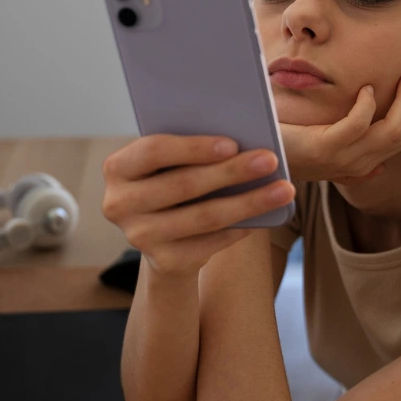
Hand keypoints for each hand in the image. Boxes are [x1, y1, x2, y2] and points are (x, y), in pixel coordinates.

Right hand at [102, 135, 295, 278]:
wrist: (161, 234)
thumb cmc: (173, 182)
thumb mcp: (171, 162)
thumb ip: (190, 149)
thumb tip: (243, 139)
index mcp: (118, 168)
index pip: (153, 151)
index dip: (193, 147)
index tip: (233, 143)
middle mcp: (119, 204)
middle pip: (182, 185)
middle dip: (231, 172)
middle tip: (269, 160)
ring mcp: (139, 237)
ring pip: (202, 217)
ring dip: (248, 202)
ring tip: (283, 190)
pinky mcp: (163, 262)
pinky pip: (210, 242)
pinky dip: (240, 228)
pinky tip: (264, 217)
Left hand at [280, 60, 400, 182]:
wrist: (257, 160)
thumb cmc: (289, 148)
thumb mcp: (328, 156)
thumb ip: (353, 160)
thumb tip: (381, 168)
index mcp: (365, 162)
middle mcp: (360, 163)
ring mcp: (343, 158)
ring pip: (394, 131)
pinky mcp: (324, 149)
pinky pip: (358, 126)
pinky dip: (367, 106)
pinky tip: (365, 89)